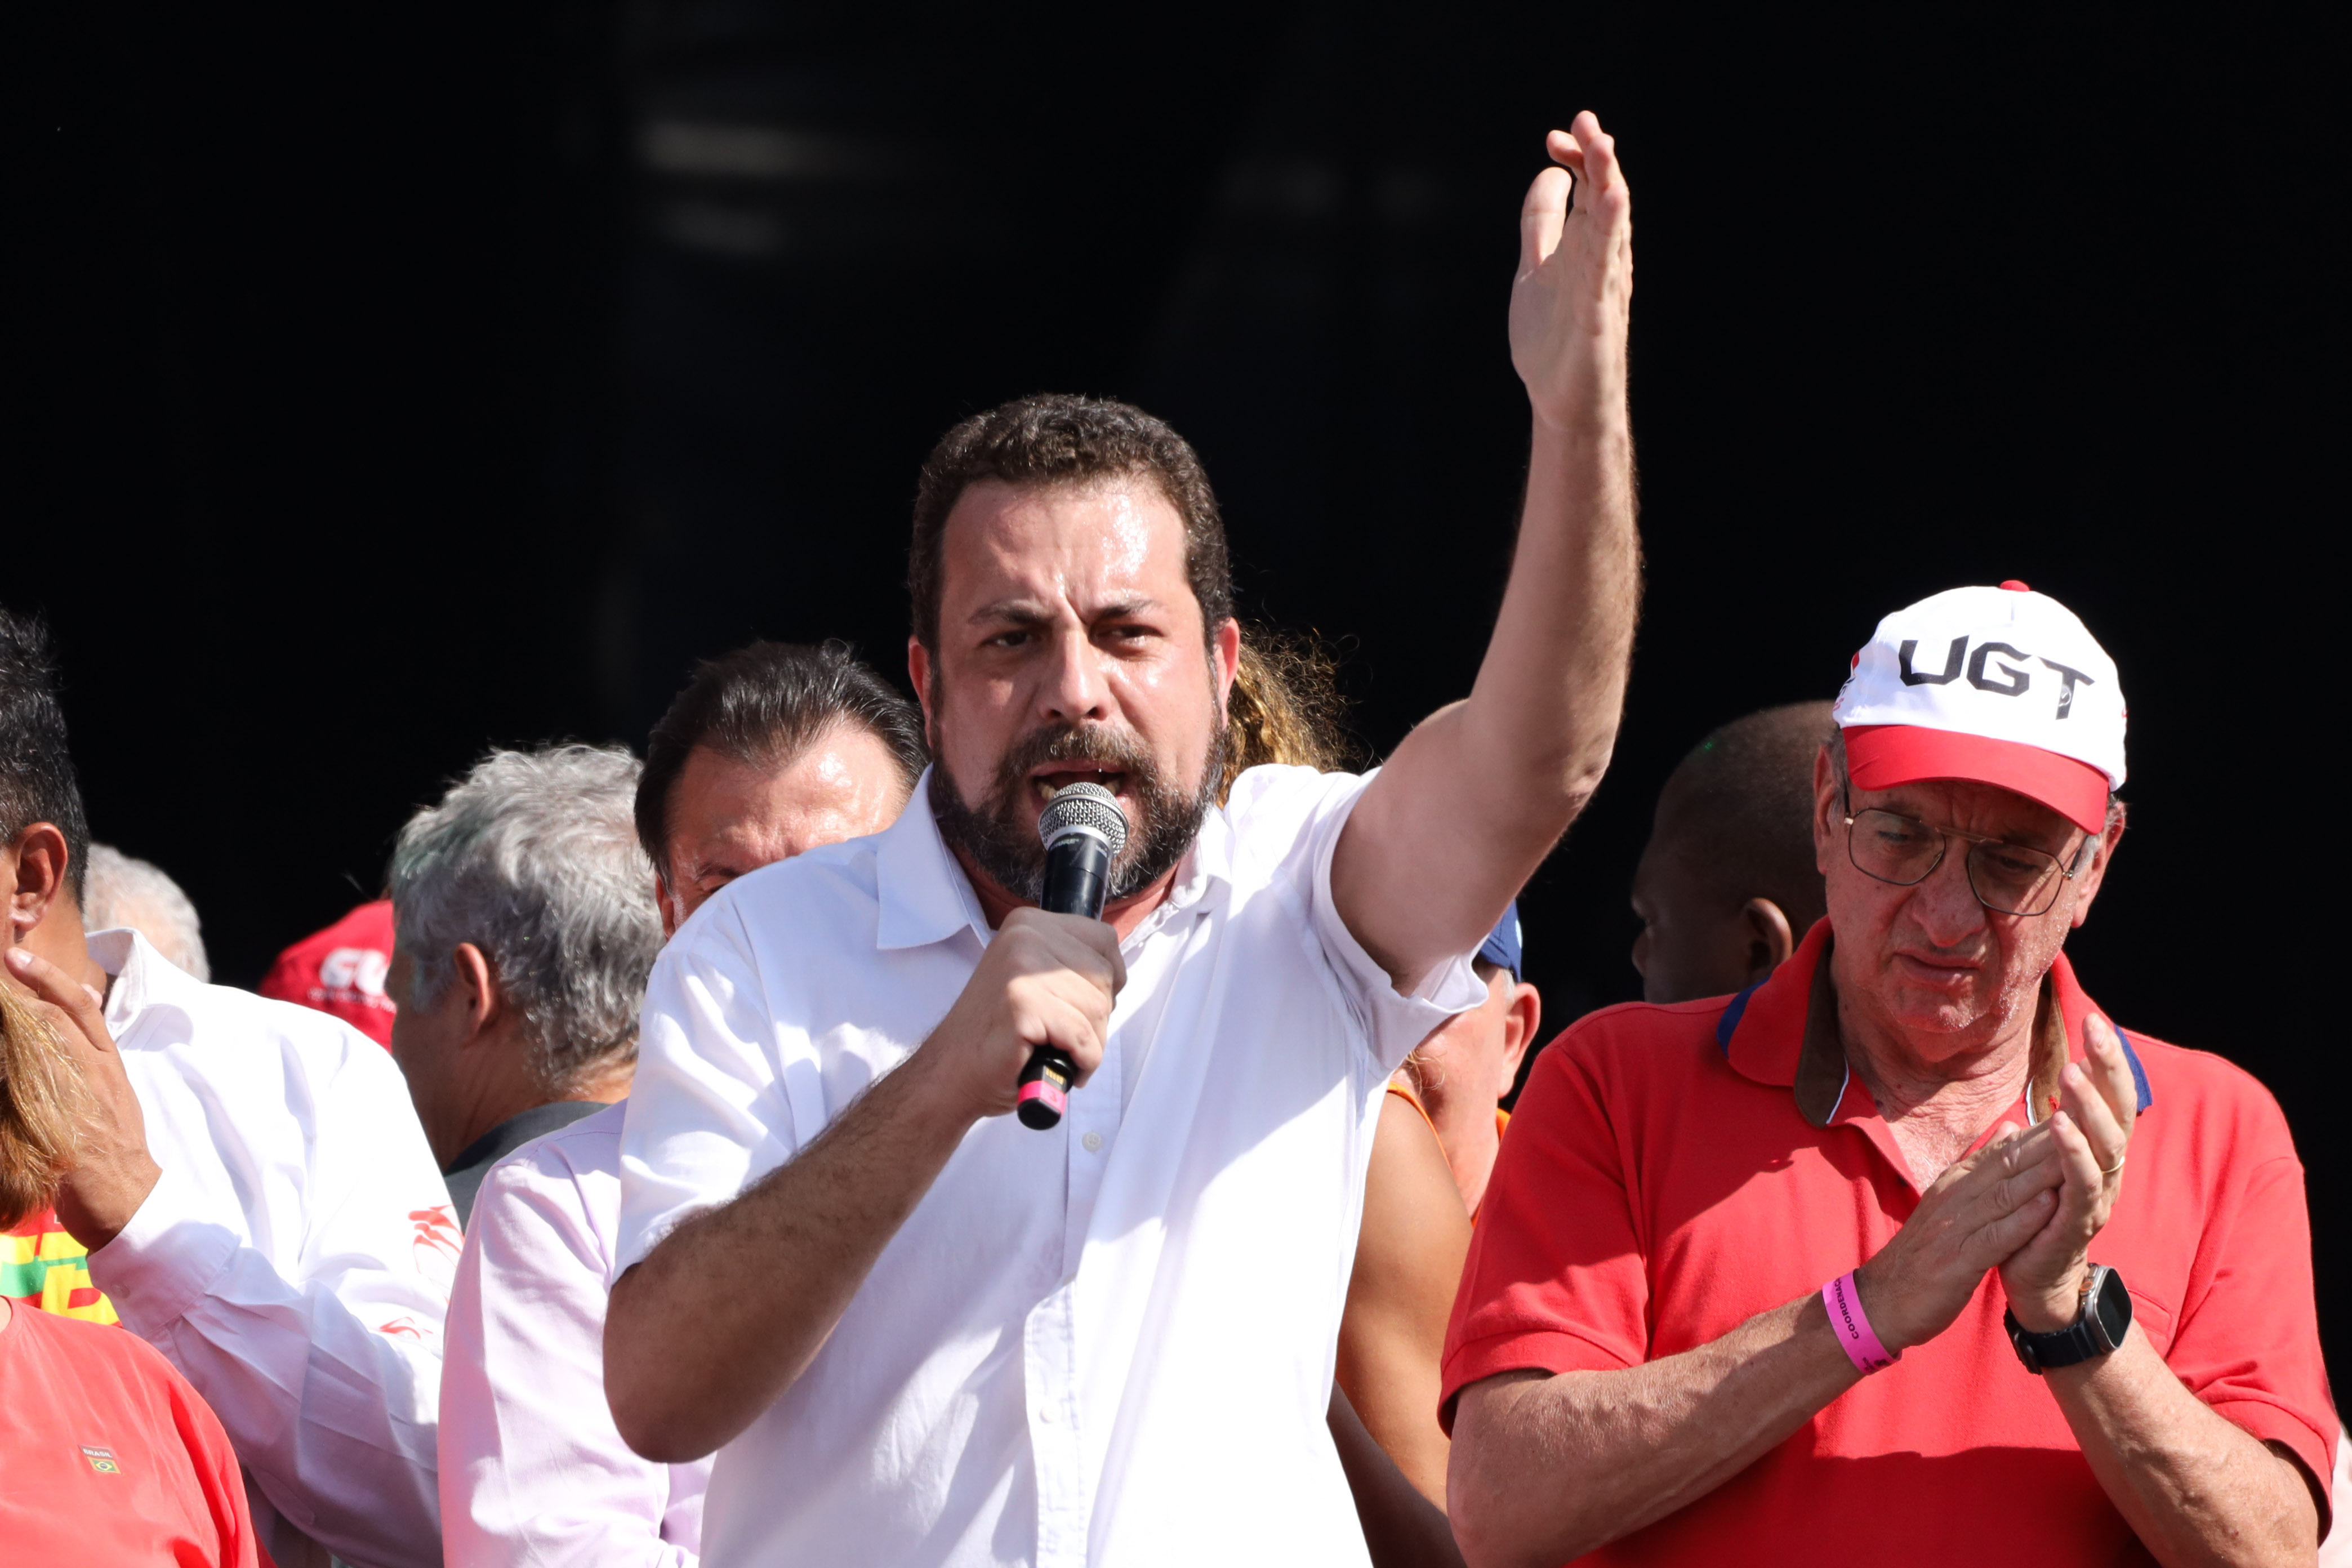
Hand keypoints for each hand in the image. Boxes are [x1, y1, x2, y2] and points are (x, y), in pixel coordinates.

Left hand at [5, 945, 159, 1248]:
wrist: (127, 1198)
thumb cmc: (113, 1151)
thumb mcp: (113, 1092)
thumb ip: (91, 1058)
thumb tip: (73, 1014)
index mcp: (110, 1064)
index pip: (82, 1007)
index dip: (49, 979)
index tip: (17, 957)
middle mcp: (96, 1072)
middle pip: (57, 1017)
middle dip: (25, 988)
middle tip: (1, 963)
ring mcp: (78, 1095)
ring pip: (44, 1042)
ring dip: (13, 1019)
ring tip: (1, 999)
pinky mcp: (58, 1123)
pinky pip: (28, 1083)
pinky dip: (12, 1061)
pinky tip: (3, 1051)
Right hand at [913, 908, 1124, 1121]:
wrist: (951, 1073)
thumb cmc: (1000, 1035)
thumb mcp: (1034, 979)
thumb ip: (1069, 965)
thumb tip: (1115, 975)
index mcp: (1029, 923)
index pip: (1105, 940)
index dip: (1107, 981)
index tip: (1083, 1005)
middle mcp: (1025, 935)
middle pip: (1105, 976)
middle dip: (1097, 1017)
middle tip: (1064, 1036)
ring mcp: (1022, 968)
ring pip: (1098, 1008)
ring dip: (1089, 1043)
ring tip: (1056, 1050)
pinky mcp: (1023, 1004)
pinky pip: (1083, 1037)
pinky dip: (1081, 1061)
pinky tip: (1056, 1064)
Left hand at [1509, 111, 1632, 433]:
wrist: (1561, 401)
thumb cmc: (1554, 338)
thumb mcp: (1536, 267)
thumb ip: (1541, 224)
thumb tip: (1549, 173)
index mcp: (1585, 246)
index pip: (1587, 190)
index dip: (1575, 159)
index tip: (1555, 137)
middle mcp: (1601, 260)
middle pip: (1604, 199)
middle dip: (1596, 158)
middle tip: (1585, 119)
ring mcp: (1602, 286)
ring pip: (1610, 228)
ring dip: (1608, 185)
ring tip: (1603, 147)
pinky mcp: (1598, 315)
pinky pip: (1605, 270)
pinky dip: (1609, 237)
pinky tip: (1612, 205)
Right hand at [1855, 1120, 2066, 1352]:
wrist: (1882, 1299)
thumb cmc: (1922, 1253)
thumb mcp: (1950, 1201)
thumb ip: (1980, 1165)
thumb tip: (2010, 1127)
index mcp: (1956, 1182)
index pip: (2006, 1150)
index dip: (2045, 1131)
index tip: (2080, 1112)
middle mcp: (1955, 1196)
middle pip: (2009, 1164)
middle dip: (2051, 1143)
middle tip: (2089, 1120)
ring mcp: (1954, 1227)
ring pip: (2006, 1194)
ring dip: (2043, 1174)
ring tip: (2078, 1153)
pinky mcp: (1957, 1260)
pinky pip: (1995, 1236)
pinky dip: (2023, 1220)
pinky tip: (2049, 1205)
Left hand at [1999, 1015, 2138, 1331]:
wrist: (2032, 1279)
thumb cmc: (2038, 1213)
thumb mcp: (2046, 1160)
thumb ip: (2057, 1123)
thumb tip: (2064, 1078)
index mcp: (2097, 1153)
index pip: (2109, 1097)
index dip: (2107, 1060)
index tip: (2095, 1019)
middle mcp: (2106, 1171)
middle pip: (2118, 1112)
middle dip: (2109, 1070)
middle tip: (2096, 1029)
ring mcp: (2096, 1197)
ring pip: (2104, 1144)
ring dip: (2089, 1107)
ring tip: (2072, 1073)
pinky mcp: (2076, 1222)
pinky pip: (2080, 1184)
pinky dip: (2073, 1153)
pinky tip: (2058, 1126)